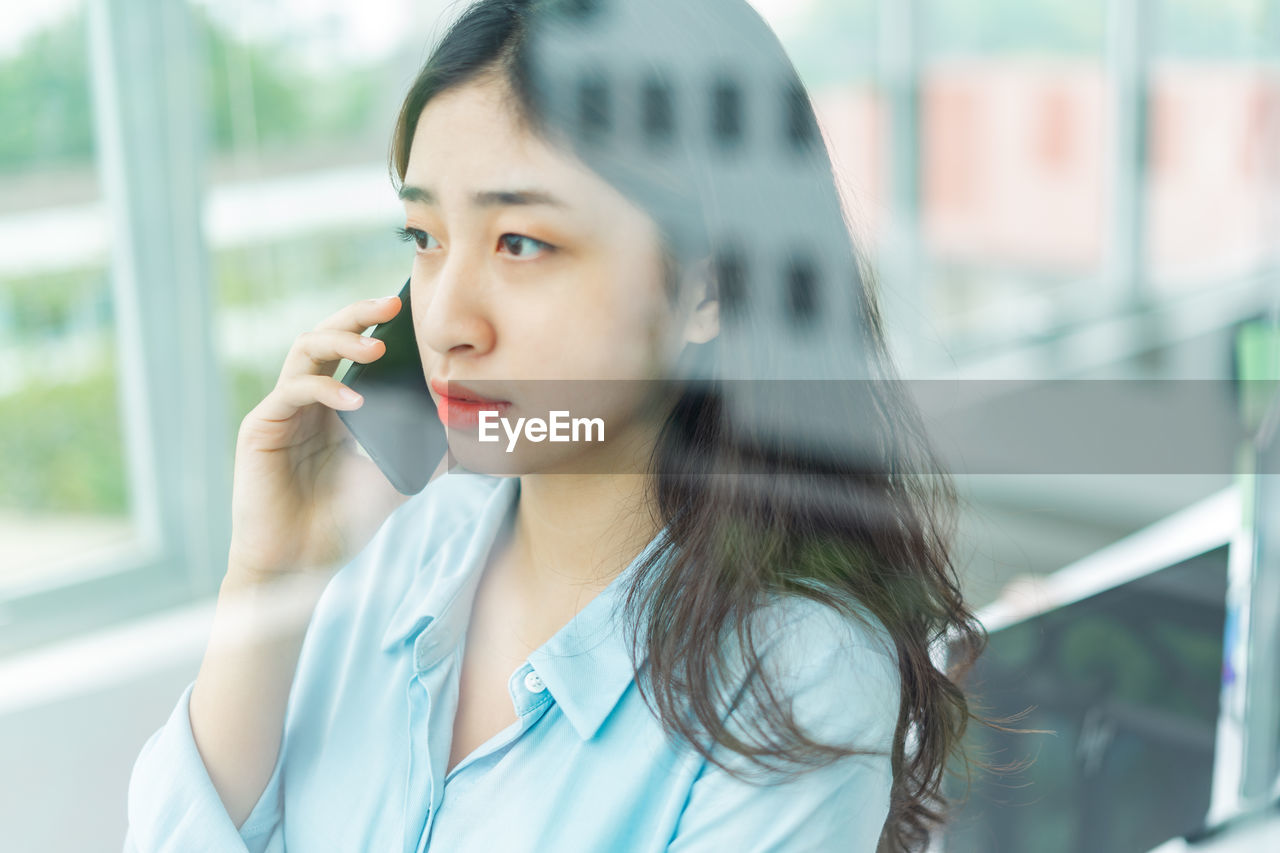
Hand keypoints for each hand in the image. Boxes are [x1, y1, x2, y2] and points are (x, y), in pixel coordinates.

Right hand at [226, 294, 409, 583]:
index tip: (405, 310)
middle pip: (323, 336)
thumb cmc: (339, 524)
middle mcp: (303, 400)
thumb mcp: (393, 481)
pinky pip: (292, 392)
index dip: (372, 325)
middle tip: (390, 305)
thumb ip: (424, 456)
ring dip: (341, 341)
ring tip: (375, 345)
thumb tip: (468, 434)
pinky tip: (355, 401)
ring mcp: (280, 411)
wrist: (298, 565)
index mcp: (332, 406)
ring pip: (304, 352)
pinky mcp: (261, 429)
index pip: (348, 350)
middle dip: (356, 315)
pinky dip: (326, 390)